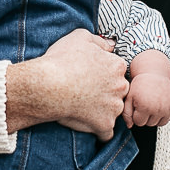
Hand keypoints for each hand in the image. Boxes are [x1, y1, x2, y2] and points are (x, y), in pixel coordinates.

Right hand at [6, 28, 127, 140]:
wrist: (48, 85)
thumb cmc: (61, 60)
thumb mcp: (80, 37)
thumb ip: (98, 41)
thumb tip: (109, 46)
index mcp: (117, 66)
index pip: (115, 71)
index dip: (101, 74)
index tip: (88, 77)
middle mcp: (120, 86)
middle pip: (117, 91)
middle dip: (105, 92)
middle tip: (84, 92)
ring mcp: (114, 107)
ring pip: (113, 110)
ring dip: (102, 111)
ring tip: (82, 108)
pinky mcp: (104, 124)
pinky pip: (106, 132)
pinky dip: (98, 131)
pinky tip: (88, 126)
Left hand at [122, 52, 169, 127]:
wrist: (154, 74)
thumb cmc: (140, 85)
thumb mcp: (129, 97)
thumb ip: (126, 113)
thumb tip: (130, 126)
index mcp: (145, 107)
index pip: (139, 123)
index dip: (136, 115)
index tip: (137, 105)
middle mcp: (158, 109)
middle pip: (150, 124)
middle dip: (145, 117)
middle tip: (145, 104)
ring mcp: (167, 108)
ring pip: (160, 123)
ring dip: (155, 117)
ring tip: (152, 106)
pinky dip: (165, 115)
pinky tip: (160, 106)